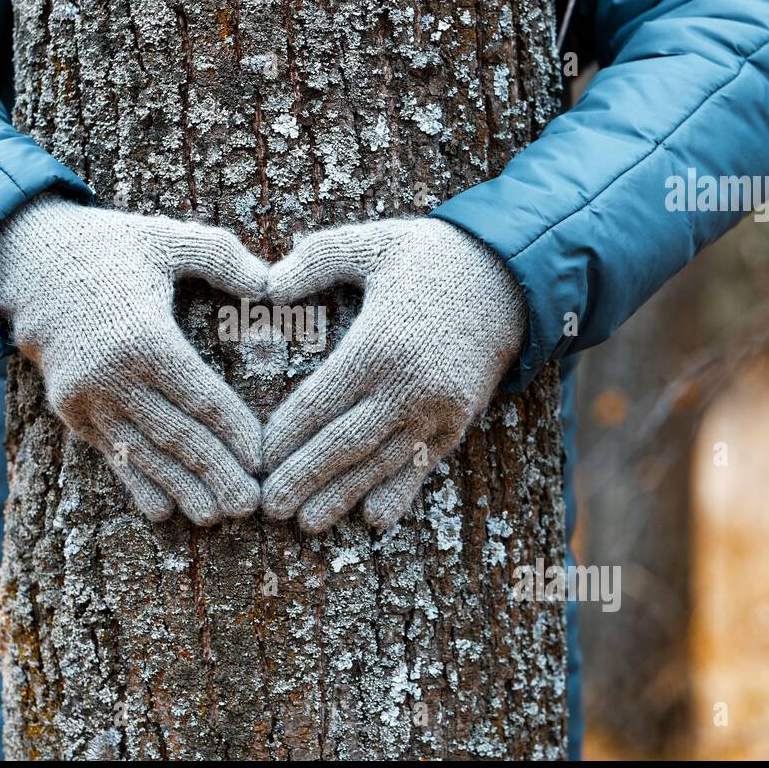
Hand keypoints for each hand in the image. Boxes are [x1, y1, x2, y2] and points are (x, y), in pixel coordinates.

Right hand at [0, 195, 267, 525]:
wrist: (29, 262)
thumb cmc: (112, 247)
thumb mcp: (167, 238)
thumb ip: (220, 255)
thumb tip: (271, 284)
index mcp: (142, 334)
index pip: (199, 395)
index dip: (233, 430)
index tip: (264, 455)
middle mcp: (111, 373)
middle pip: (175, 434)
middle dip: (215, 473)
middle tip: (251, 504)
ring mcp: (86, 397)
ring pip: (143, 453)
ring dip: (181, 488)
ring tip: (217, 515)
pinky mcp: (70, 410)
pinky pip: (110, 453)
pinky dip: (136, 484)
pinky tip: (164, 511)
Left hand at [261, 217, 525, 532]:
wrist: (512, 276)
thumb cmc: (429, 257)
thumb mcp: (372, 244)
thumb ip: (316, 259)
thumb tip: (267, 284)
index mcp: (380, 343)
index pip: (322, 401)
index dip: (287, 434)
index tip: (256, 457)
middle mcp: (409, 384)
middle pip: (346, 443)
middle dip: (305, 478)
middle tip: (270, 507)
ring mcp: (437, 408)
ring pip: (382, 463)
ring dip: (344, 496)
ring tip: (309, 523)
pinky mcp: (459, 421)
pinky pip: (423, 465)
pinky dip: (399, 493)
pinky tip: (374, 520)